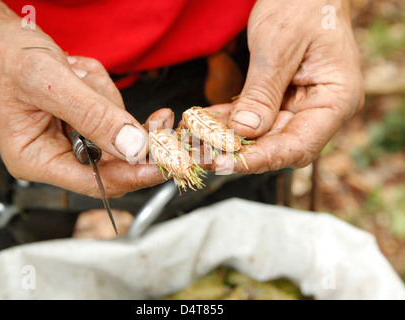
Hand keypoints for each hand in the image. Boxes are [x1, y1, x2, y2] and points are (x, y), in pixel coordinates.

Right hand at [0, 1, 171, 196]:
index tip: (166, 164)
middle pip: (112, 158)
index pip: (96, 182)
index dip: (134, 175)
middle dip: (127, 128)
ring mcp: (68, 137)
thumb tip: (132, 147)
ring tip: (78, 75)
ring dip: (105, 98)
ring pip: (114, 130)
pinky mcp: (79, 119)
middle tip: (159, 118)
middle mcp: (54, 154)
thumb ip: (92, 116)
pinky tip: (79, 74)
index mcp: (37, 159)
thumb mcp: (48, 83)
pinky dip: (102, 89)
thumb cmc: (2, 56)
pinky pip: (109, 110)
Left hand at [209, 0, 363, 172]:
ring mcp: (300, 105)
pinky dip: (229, 120)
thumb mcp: (277, 46)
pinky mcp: (281, 99)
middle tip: (203, 156)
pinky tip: (204, 121)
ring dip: (229, 138)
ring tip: (197, 141)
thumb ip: (262, 92)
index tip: (226, 163)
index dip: (262, 159)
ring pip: (262, 135)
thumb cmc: (300, 4)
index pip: (299, 145)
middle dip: (239, 152)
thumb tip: (245, 131)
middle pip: (279, 145)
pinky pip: (253, 117)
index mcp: (336, 99)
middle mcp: (321, 109)